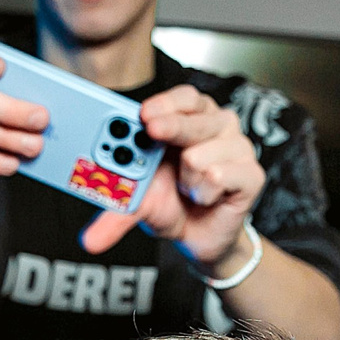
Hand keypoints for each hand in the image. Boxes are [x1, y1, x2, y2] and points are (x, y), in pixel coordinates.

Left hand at [82, 86, 264, 267]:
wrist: (200, 238)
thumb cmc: (173, 204)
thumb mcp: (139, 202)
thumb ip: (116, 210)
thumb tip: (88, 241)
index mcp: (190, 118)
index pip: (183, 98)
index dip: (164, 104)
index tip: (144, 115)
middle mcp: (217, 125)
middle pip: (194, 119)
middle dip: (170, 130)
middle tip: (152, 133)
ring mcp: (238, 147)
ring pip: (201, 156)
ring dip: (186, 181)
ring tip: (188, 188)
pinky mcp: (252, 173)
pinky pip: (220, 177)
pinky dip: (205, 194)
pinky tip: (207, 198)